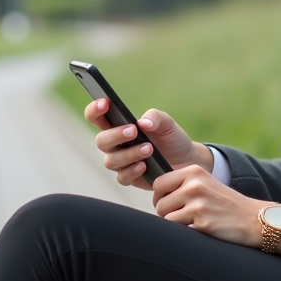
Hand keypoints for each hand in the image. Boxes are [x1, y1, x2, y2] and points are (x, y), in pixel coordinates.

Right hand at [84, 100, 213, 190]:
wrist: (186, 160)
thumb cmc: (171, 138)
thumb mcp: (167, 123)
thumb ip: (155, 118)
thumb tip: (142, 123)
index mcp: (118, 126)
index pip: (97, 117)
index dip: (95, 110)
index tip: (105, 103)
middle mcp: (115, 144)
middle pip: (101, 140)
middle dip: (115, 135)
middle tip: (133, 131)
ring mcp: (121, 162)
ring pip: (111, 160)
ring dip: (128, 154)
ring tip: (149, 149)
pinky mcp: (130, 177)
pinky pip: (122, 177)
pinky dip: (132, 170)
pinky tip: (145, 165)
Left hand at [152, 166, 280, 258]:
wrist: (253, 219)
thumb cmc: (224, 204)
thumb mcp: (205, 184)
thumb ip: (181, 184)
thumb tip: (153, 195)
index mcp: (193, 171)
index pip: (158, 184)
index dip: (159, 197)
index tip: (168, 204)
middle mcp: (194, 185)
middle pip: (159, 204)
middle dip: (165, 214)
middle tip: (182, 217)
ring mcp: (198, 204)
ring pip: (166, 219)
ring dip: (174, 226)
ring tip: (191, 223)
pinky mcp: (202, 223)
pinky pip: (178, 232)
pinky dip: (185, 234)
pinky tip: (199, 230)